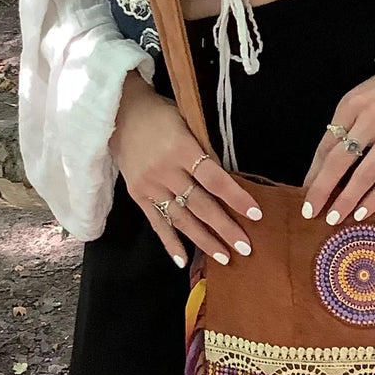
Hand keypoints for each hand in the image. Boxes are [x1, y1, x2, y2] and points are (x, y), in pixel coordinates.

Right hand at [109, 70, 262, 267]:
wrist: (119, 114)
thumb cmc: (161, 115)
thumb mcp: (188, 122)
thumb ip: (204, 151)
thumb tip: (229, 181)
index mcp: (182, 149)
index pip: (215, 179)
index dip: (236, 197)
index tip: (255, 214)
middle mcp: (165, 171)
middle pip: (201, 205)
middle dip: (225, 228)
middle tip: (245, 247)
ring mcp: (150, 185)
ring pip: (181, 218)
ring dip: (204, 240)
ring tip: (224, 257)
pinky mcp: (137, 195)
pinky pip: (156, 222)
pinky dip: (169, 242)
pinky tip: (183, 260)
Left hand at [301, 69, 374, 224]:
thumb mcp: (358, 99)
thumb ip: (342, 127)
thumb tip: (324, 165)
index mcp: (351, 106)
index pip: (326, 145)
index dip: (314, 172)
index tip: (305, 192)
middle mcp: (371, 120)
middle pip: (340, 161)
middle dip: (322, 189)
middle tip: (311, 212)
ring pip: (365, 175)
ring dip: (347, 200)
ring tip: (334, 218)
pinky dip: (374, 198)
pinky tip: (361, 212)